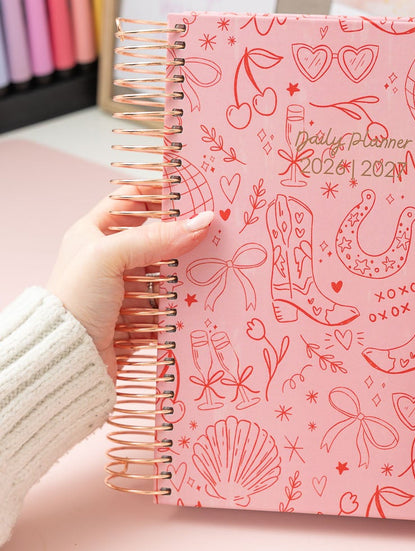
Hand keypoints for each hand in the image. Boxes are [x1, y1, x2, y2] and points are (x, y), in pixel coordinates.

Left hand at [47, 187, 213, 377]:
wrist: (68, 356)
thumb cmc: (75, 298)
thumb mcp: (110, 256)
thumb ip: (156, 237)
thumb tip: (201, 222)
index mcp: (93, 233)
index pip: (130, 201)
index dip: (157, 194)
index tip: (189, 194)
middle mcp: (109, 258)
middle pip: (156, 238)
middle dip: (182, 237)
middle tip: (211, 232)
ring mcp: (125, 287)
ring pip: (166, 271)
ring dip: (185, 272)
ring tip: (211, 264)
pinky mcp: (138, 314)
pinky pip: (169, 301)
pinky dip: (183, 301)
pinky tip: (201, 296)